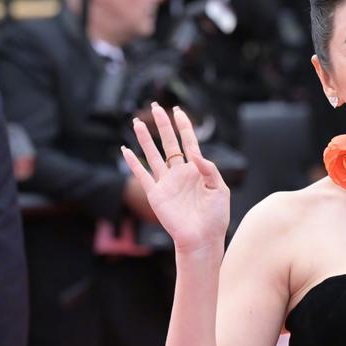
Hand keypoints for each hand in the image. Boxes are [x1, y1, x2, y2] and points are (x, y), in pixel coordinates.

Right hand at [121, 103, 229, 254]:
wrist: (202, 238)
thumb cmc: (215, 218)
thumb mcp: (220, 190)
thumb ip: (210, 169)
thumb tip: (195, 153)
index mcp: (197, 171)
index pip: (189, 142)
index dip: (184, 126)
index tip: (178, 111)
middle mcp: (179, 174)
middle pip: (169, 143)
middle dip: (163, 125)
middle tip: (156, 107)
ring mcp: (166, 183)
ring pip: (153, 155)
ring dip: (145, 139)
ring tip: (137, 122)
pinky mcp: (156, 195)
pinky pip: (142, 175)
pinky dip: (133, 163)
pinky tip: (125, 150)